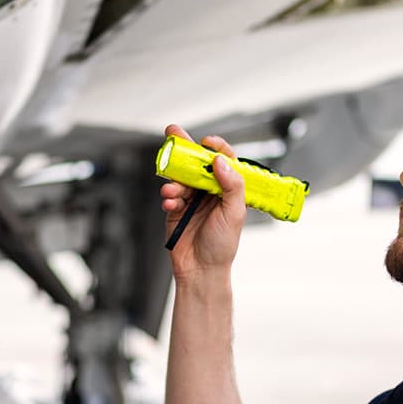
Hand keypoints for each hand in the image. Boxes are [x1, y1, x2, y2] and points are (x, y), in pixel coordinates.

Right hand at [159, 124, 245, 277]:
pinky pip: (169, 195)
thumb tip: (221, 162)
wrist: (201, 270)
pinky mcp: (176, 208)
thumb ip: (232, 185)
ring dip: (174, 181)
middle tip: (173, 133)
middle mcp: (210, 191)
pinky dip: (168, 197)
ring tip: (172, 191)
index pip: (222, 160)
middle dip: (184, 148)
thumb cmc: (222, 245)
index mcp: (228, 189)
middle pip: (196, 162)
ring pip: (180, 177)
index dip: (215, 148)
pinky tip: (170, 204)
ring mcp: (192, 198)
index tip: (207, 142)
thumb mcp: (235, 213)